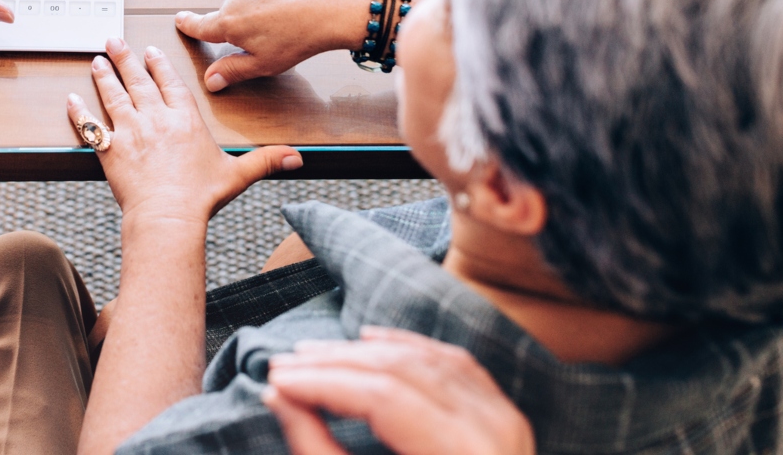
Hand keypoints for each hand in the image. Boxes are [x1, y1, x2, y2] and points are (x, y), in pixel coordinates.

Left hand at [67, 38, 302, 224]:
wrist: (168, 216)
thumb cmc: (200, 198)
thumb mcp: (237, 175)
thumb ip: (265, 161)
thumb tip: (298, 158)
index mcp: (185, 120)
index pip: (170, 84)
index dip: (159, 66)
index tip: (150, 52)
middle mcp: (156, 119)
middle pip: (138, 81)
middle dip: (126, 59)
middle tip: (115, 41)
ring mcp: (130, 131)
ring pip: (113, 95)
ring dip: (103, 76)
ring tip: (96, 60)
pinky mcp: (110, 149)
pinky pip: (90, 125)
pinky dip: (79, 111)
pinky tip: (72, 99)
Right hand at [174, 0, 370, 91]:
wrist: (333, 8)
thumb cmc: (301, 37)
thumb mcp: (264, 64)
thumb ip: (232, 70)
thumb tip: (211, 81)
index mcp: (230, 22)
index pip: (200, 25)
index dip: (189, 24)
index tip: (181, 20)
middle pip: (232, 10)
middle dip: (245, 20)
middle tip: (270, 32)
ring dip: (262, 2)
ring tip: (286, 15)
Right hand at [262, 327, 534, 454]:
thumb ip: (319, 450)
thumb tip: (278, 399)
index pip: (381, 397)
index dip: (323, 382)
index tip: (278, 380)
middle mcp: (492, 432)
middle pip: (400, 370)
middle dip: (334, 363)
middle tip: (285, 364)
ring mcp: (504, 420)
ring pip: (422, 359)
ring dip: (362, 351)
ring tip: (315, 355)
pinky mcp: (503, 416)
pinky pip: (451, 362)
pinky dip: (407, 346)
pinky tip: (371, 339)